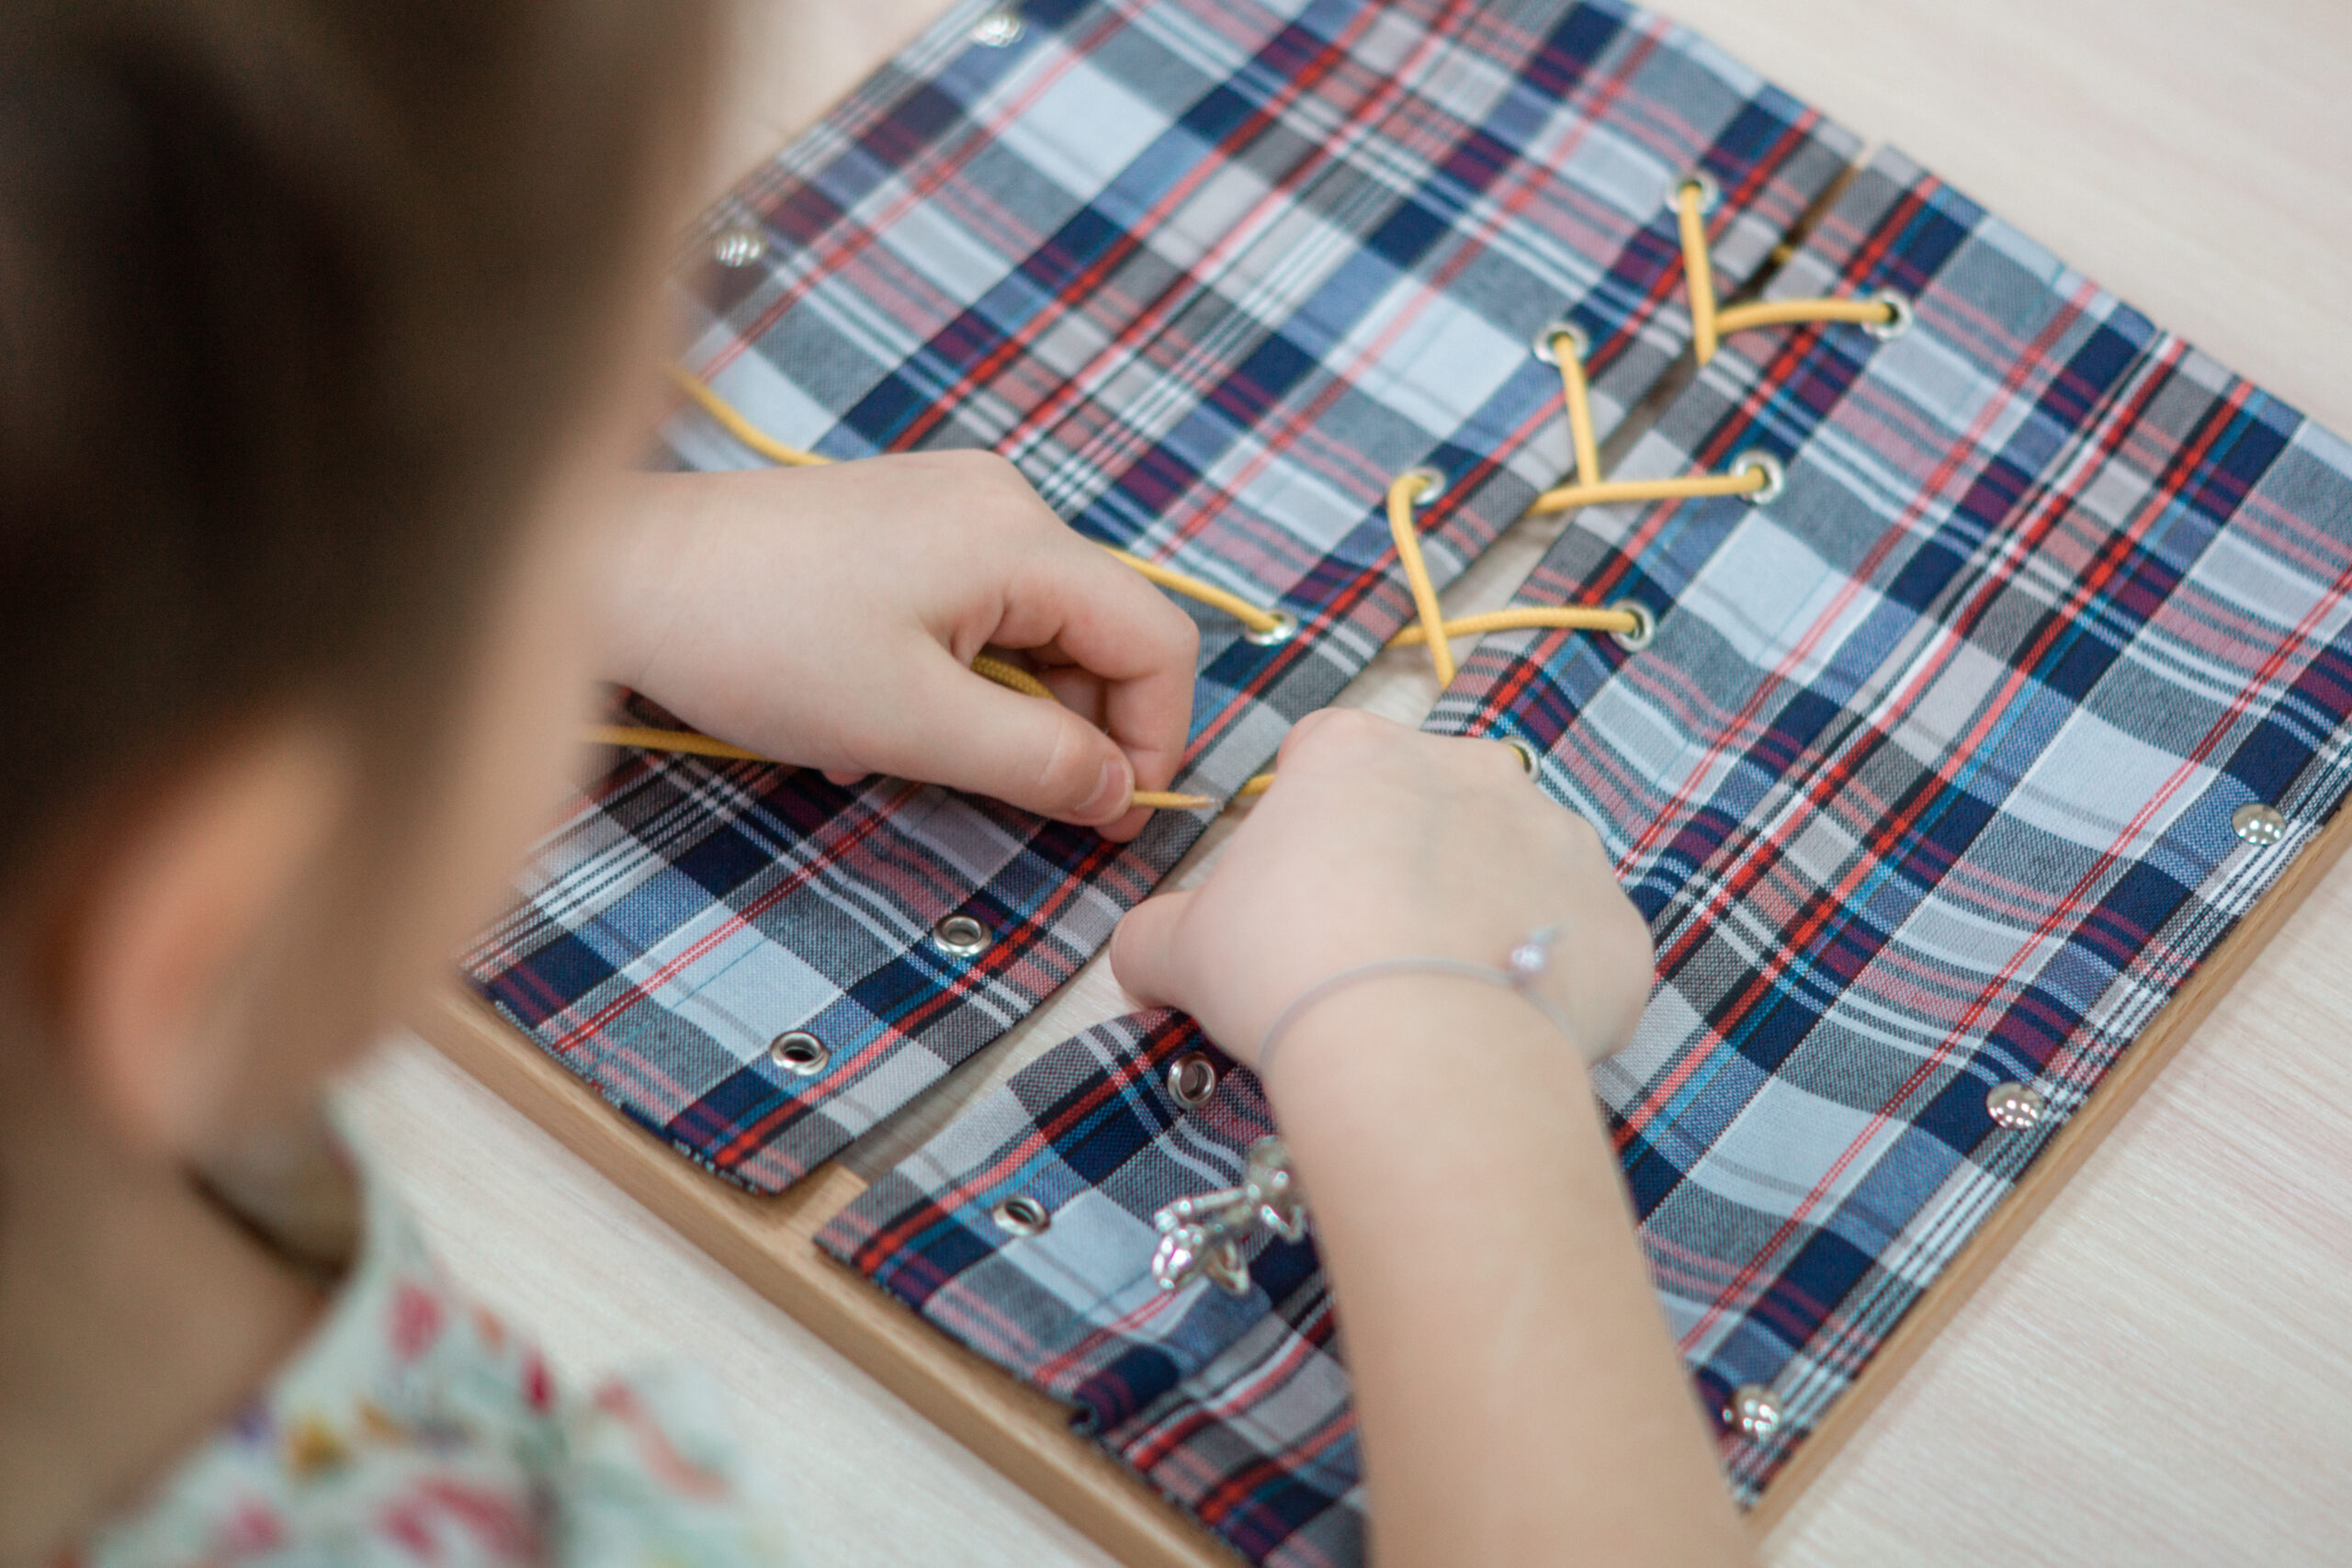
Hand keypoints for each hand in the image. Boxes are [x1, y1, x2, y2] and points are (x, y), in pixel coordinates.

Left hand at [598, 454, 1199, 840]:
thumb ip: (1039, 762)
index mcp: (1020, 537)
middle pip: (1100, 635)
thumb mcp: (913, 724)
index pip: (1156, 640)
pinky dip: (959, 679)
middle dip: (1073, 731)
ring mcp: (951, 506)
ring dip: (1006, 711)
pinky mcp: (905, 523)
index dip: (1156, 737)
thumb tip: (1122, 790)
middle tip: (1021, 805)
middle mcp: (1002, 503)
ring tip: (921, 753)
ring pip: (1037, 633)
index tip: (1114, 817)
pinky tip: (885, 713)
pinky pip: (979, 614)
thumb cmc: (758, 639)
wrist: (623, 573)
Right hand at [1110, 710, 1652, 1067]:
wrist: (1419, 1051)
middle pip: (1430, 804)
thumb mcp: (1178, 949)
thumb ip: (1154, 937)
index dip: (1303, 822)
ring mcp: (1560, 841)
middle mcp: (1473, 769)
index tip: (1291, 891)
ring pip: (1513, 870)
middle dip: (1404, 865)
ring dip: (1480, 916)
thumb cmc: (1285, 972)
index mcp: (1360, 753)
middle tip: (1363, 953)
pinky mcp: (1616, 923)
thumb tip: (1141, 959)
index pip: (1325, 755)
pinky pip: (1575, 948)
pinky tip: (1497, 1035)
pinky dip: (1543, 983)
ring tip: (1436, 999)